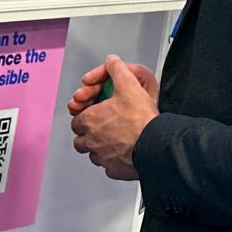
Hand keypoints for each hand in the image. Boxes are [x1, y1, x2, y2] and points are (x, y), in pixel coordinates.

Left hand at [70, 55, 157, 180]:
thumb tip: (111, 61)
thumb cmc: (140, 120)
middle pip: (80, 140)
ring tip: (111, 140)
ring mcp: (102, 157)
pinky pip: (108, 167)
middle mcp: (92, 141)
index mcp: (91, 120)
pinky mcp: (114, 169)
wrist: (155, 145)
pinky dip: (112, 161)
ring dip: (98, 148)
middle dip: (87, 134)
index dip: (84, 115)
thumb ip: (116, 69)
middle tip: (99, 128)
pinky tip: (122, 153)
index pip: (76, 120)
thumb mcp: (128, 84)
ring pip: (92, 154)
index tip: (92, 114)